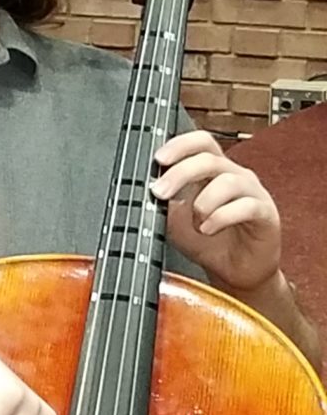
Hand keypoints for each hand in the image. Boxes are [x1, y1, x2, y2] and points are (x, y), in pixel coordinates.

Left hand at [153, 130, 282, 295]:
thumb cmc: (206, 241)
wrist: (234, 271)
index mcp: (213, 171)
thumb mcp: (174, 221)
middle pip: (210, 158)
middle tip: (160, 192)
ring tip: (195, 222)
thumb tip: (147, 190)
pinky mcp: (267, 214)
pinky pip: (246, 206)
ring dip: (203, 202)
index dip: (181, 145)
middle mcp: (235, 176)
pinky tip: (208, 229)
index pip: (201, 143)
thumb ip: (164, 203)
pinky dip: (221, 217)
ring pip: (229, 181)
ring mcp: (253, 193)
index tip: (158, 159)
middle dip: (180, 173)